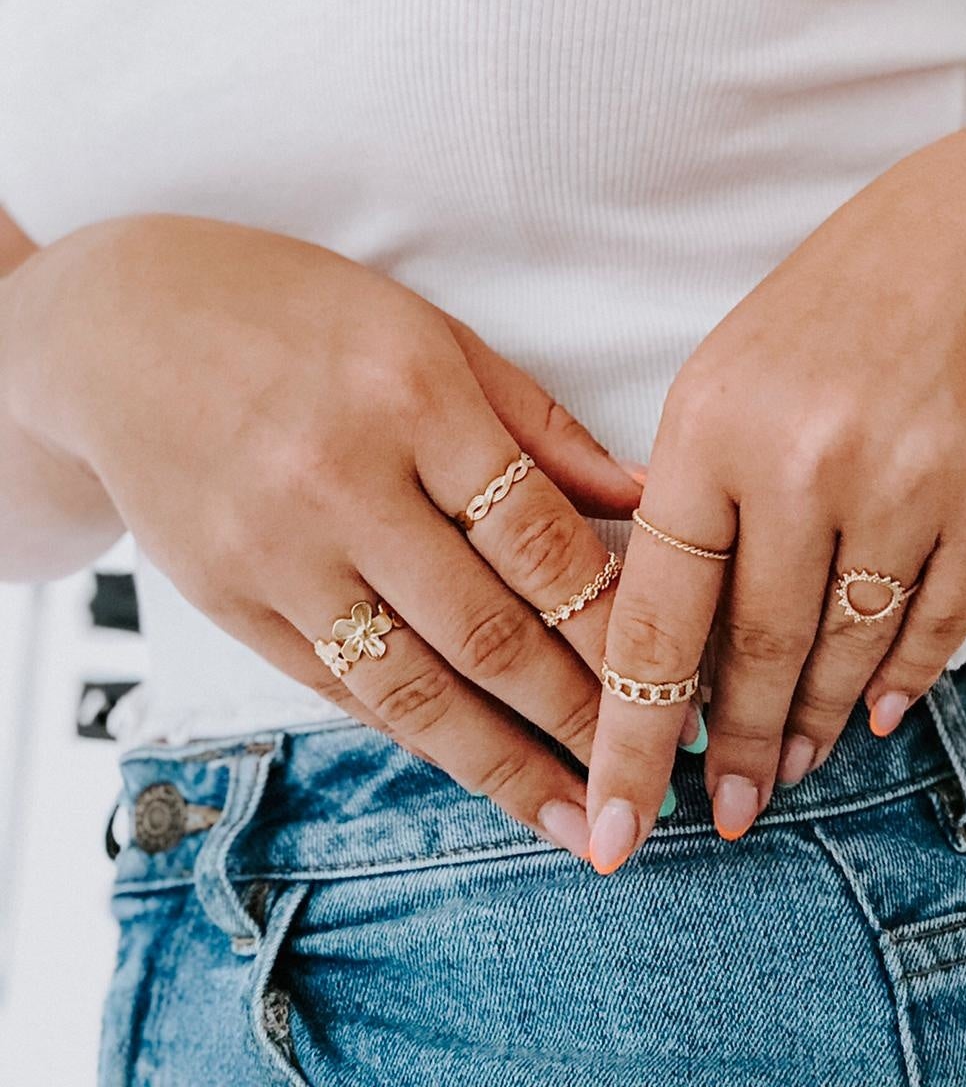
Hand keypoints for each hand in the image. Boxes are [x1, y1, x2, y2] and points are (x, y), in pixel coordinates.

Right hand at [6, 212, 673, 852]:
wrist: (127, 328)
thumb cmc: (298, 313)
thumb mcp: (430, 333)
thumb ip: (538, 424)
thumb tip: (643, 501)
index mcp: (415, 399)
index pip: (540, 540)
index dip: (616, 625)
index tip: (675, 682)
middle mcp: (345, 482)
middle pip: (487, 630)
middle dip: (579, 718)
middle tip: (644, 780)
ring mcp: (278, 553)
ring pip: (410, 686)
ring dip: (501, 764)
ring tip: (569, 815)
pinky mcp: (229, 601)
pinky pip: (339, 686)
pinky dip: (413, 733)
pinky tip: (472, 768)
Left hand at [583, 126, 965, 872]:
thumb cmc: (845, 309)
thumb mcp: (736, 373)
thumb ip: (700, 499)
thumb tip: (681, 650)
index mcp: (715, 421)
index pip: (659, 616)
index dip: (635, 735)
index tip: (620, 825)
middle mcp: (809, 459)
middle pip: (762, 653)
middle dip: (739, 750)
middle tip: (728, 811)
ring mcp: (914, 486)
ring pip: (851, 654)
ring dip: (819, 724)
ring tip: (795, 761)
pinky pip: (934, 630)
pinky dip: (900, 680)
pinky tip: (878, 705)